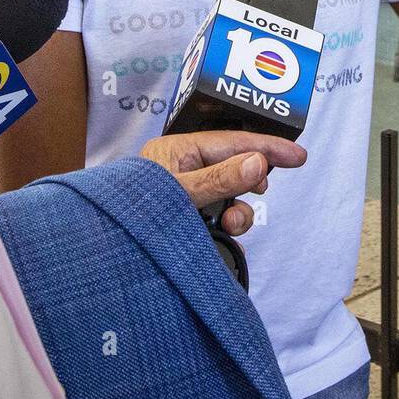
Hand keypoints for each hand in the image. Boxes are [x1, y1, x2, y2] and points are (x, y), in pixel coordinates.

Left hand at [140, 130, 306, 236]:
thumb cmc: (131, 214)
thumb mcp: (179, 194)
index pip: (233, 142)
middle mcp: (183, 169)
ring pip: (229, 196)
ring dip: (238, 211)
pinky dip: (227, 228)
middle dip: (251, 180)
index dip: (267, 147)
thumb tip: (258, 163)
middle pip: (234, 166)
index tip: (298, 156)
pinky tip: (225, 239)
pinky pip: (218, 219)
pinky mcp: (186, 221)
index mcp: (178, 151)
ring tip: (232, 226)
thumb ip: (219, 180)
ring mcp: (185, 196)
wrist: (100, 256)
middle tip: (265, 190)